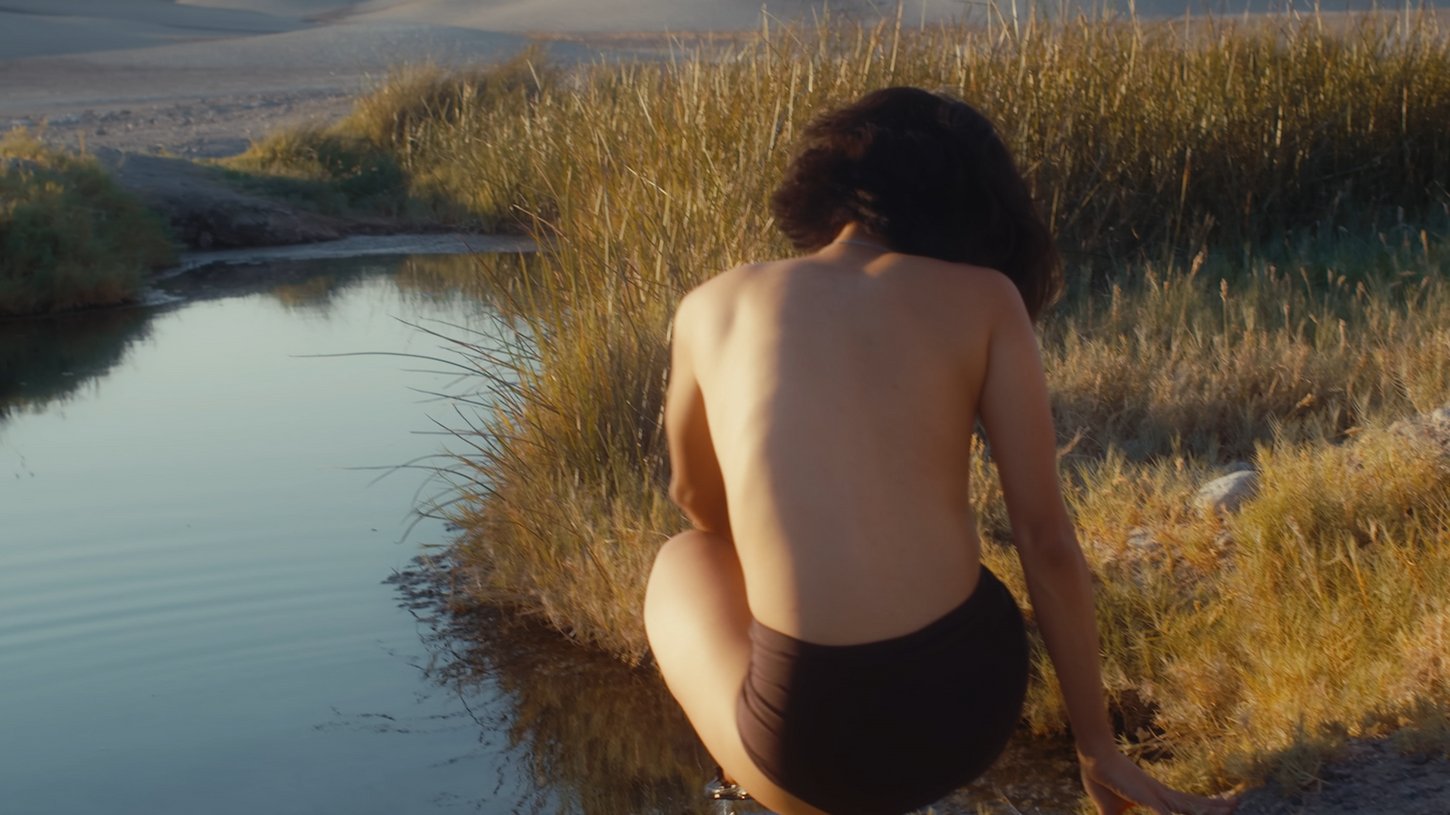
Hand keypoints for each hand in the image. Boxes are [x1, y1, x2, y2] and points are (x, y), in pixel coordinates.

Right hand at [1078, 749, 1237, 814]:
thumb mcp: (1112, 809)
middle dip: (1216, 806)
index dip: (1202, 806)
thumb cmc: (1102, 780)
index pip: (1185, 804)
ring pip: (1187, 807)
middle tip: (1237, 804)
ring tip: (1230, 809)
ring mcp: (1154, 795)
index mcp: (1155, 795)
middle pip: (1193, 803)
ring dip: (1208, 810)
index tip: (1220, 806)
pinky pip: (1165, 814)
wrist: (1093, 759)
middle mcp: (1160, 793)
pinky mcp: (1145, 797)